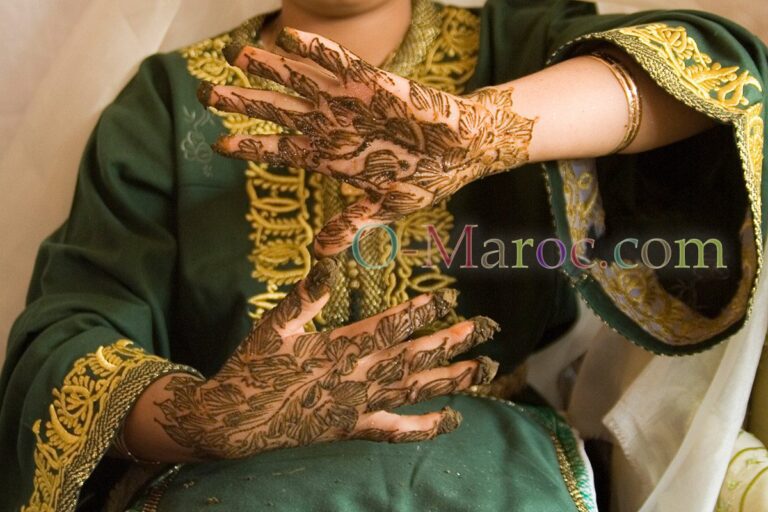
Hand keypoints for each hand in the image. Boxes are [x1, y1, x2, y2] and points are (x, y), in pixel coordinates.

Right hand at [157, 259, 498, 459]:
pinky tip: (454, 420)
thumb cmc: (254, 366)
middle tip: (488, 326)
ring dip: (454, 379)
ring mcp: (360, 407)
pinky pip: (397, 431)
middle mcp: (358, 378)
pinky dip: (426, 427)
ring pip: (416, 391)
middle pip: (416, 357)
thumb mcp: (275, 325)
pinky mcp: (355, 428)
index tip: (451, 298)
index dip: (423, 312)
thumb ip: (306, 295)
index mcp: (339, 348)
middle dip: (454, 341)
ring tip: (488, 369)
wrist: (236, 420)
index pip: (391, 327)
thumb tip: (328, 260)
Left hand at [201, 28, 534, 255]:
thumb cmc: (420, 180)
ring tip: (236, 54)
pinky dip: (316, 50)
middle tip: (206, 92)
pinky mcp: (373, 82)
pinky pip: (340, 62)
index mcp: (328, 156)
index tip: (219, 145)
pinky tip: (289, 36)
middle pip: (277, 110)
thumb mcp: (382, 209)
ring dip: (269, 67)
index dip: (250, 146)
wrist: (457, 154)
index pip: (280, 149)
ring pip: (299, 81)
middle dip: (242, 101)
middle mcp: (331, 125)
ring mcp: (348, 102)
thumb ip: (349, 224)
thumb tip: (319, 253)